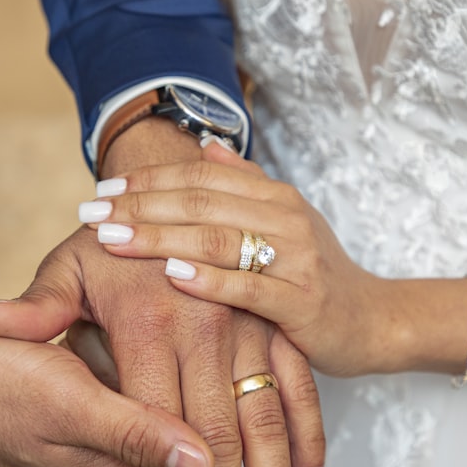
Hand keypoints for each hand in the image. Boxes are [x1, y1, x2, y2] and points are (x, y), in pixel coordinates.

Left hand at [0, 119, 324, 466]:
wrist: (181, 185)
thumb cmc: (117, 235)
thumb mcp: (68, 263)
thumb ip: (39, 306)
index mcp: (150, 321)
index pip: (153, 425)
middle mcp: (206, 327)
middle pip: (216, 436)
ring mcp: (249, 326)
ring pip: (265, 419)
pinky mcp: (279, 322)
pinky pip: (299, 387)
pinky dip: (309, 437)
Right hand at [0, 326, 213, 466]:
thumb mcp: (72, 407)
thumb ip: (139, 437)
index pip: (188, 437)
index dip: (174, 383)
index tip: (133, 357)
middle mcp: (113, 466)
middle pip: (168, 408)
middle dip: (139, 367)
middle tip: (86, 349)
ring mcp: (97, 440)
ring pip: (144, 386)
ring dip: (119, 355)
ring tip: (75, 343)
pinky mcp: (82, 413)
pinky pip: (115, 377)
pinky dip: (100, 352)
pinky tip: (73, 339)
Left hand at [82, 140, 385, 376]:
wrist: (375, 321)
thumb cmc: (319, 274)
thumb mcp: (287, 221)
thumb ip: (246, 183)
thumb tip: (206, 146)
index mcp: (275, 197)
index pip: (201, 177)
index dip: (149, 181)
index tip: (102, 191)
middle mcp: (286, 219)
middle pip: (201, 202)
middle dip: (140, 206)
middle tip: (90, 213)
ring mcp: (296, 259)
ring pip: (218, 239)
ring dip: (160, 237)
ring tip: (112, 240)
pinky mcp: (302, 303)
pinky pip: (248, 289)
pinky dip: (208, 280)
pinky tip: (170, 276)